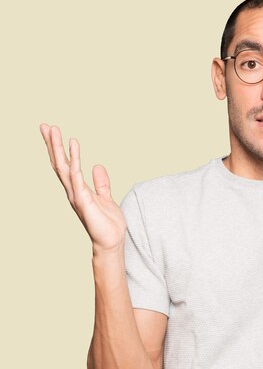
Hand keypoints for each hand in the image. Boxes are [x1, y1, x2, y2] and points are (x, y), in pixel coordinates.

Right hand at [40, 123, 126, 252]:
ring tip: (57, 133)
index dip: (59, 148)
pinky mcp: (84, 203)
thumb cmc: (108, 223)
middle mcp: (73, 191)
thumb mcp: (105, 197)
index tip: (53, 131)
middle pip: (59, 164)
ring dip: (60, 151)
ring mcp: (77, 197)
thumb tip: (97, 166)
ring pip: (65, 169)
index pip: (65, 165)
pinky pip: (78, 182)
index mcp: (78, 189)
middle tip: (46, 126)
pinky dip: (76, 167)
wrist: (111, 242)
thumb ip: (101, 183)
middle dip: (53, 145)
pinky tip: (74, 155)